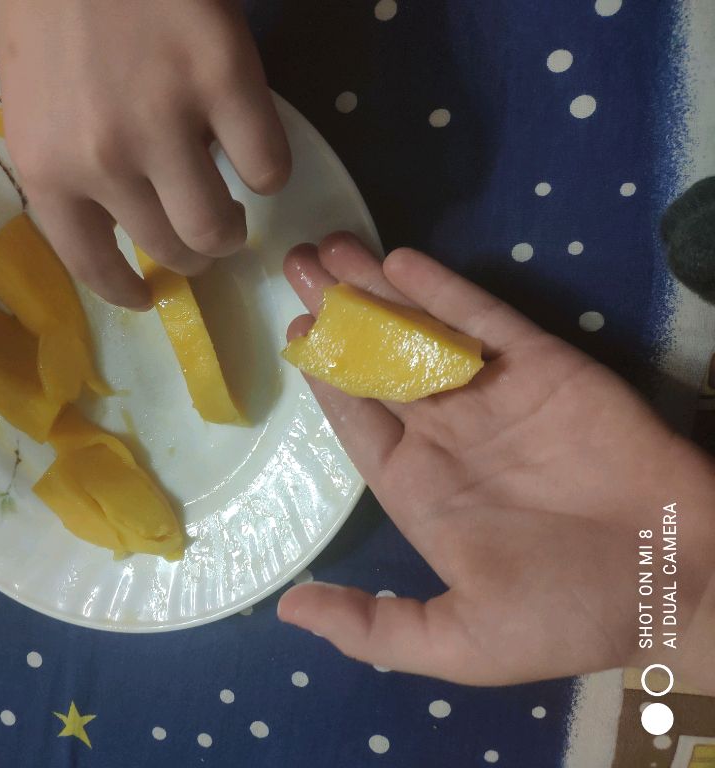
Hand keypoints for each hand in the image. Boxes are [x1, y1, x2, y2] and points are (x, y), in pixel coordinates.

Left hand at [0, 0, 290, 307]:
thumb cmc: (46, 7)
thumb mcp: (33, 101)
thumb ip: (69, 166)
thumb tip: (123, 215)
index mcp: (47, 169)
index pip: (92, 265)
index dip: (127, 291)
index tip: (147, 297)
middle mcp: (104, 162)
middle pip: (172, 249)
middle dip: (192, 254)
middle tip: (203, 235)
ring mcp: (167, 124)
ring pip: (220, 225)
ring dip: (232, 226)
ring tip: (232, 203)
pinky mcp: (226, 81)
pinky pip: (269, 167)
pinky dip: (267, 167)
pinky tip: (250, 145)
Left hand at [277, 233, 714, 689]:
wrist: (682, 581)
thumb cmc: (569, 614)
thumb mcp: (458, 642)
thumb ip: (373, 627)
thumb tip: (286, 611)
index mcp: (420, 489)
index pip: (358, 421)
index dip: (325, 376)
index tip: (295, 331)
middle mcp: (448, 435)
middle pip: (377, 364)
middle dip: (338, 316)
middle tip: (297, 265)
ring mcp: (494, 396)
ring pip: (421, 332)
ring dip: (376, 290)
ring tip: (330, 246)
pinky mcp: (543, 365)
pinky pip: (483, 320)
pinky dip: (442, 290)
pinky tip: (400, 261)